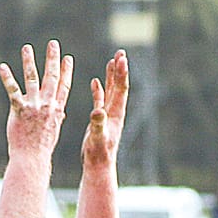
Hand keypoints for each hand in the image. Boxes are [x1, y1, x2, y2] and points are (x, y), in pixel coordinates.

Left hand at [0, 40, 72, 162]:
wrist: (31, 158)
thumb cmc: (41, 147)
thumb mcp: (53, 131)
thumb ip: (57, 118)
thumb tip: (62, 114)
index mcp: (57, 109)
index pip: (64, 85)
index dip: (66, 71)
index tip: (68, 58)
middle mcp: (47, 105)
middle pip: (51, 77)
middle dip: (52, 59)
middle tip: (53, 43)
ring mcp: (34, 106)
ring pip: (32, 78)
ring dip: (29, 61)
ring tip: (27, 47)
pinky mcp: (19, 110)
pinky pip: (13, 90)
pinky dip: (7, 78)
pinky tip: (2, 67)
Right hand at [82, 51, 128, 170]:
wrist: (98, 166)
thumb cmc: (98, 154)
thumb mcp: (97, 138)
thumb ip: (97, 124)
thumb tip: (97, 111)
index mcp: (116, 114)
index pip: (121, 89)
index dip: (121, 74)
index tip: (121, 58)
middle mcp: (115, 112)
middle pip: (119, 86)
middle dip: (120, 69)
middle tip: (121, 52)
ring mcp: (108, 115)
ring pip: (112, 90)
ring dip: (112, 75)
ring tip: (113, 60)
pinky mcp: (100, 119)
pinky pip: (101, 100)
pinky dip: (99, 89)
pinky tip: (95, 80)